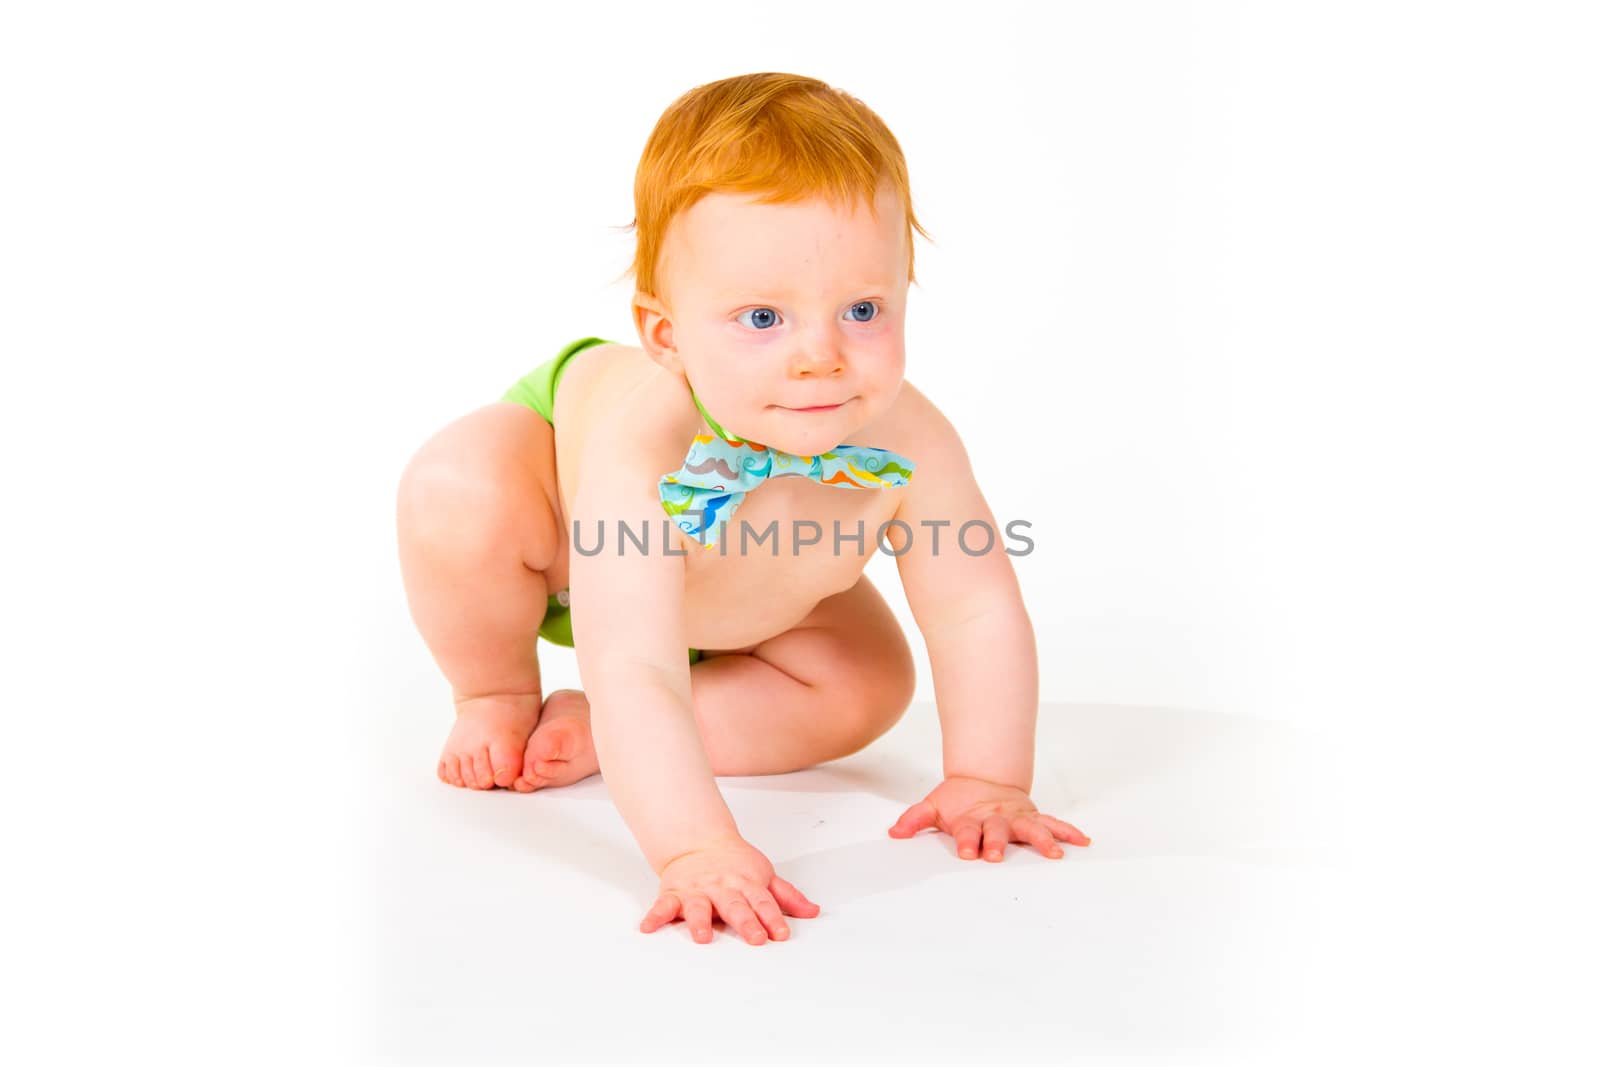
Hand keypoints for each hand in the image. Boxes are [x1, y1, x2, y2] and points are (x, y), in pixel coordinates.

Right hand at [639, 835, 820, 944]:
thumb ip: (787, 896)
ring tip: (703, 937)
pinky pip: (663, 906)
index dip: (772, 917)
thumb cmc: (736, 864)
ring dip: (700, 921)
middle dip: (746, 922)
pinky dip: (655, 916)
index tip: (780, 933)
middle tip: (755, 938)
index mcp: (746, 884)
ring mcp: (698, 891)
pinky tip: (648, 928)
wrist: (699, 841)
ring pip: (699, 907)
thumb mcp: (765, 875)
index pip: (763, 902)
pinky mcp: (675, 893)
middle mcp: (722, 888)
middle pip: (736, 906)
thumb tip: (813, 912)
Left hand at [887, 775, 1091, 861]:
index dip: (966, 841)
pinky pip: (1053, 824)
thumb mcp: (933, 807)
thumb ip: (914, 820)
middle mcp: (997, 819)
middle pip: (998, 831)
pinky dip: (1068, 832)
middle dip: (998, 843)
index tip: (966, 853)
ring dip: (1042, 840)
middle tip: (997, 856)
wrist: (983, 780)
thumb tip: (893, 832)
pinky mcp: (1033, 819)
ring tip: (1055, 853)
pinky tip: (1083, 841)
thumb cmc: (958, 802)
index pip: (968, 831)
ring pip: (1031, 828)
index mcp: (972, 819)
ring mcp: (1017, 819)